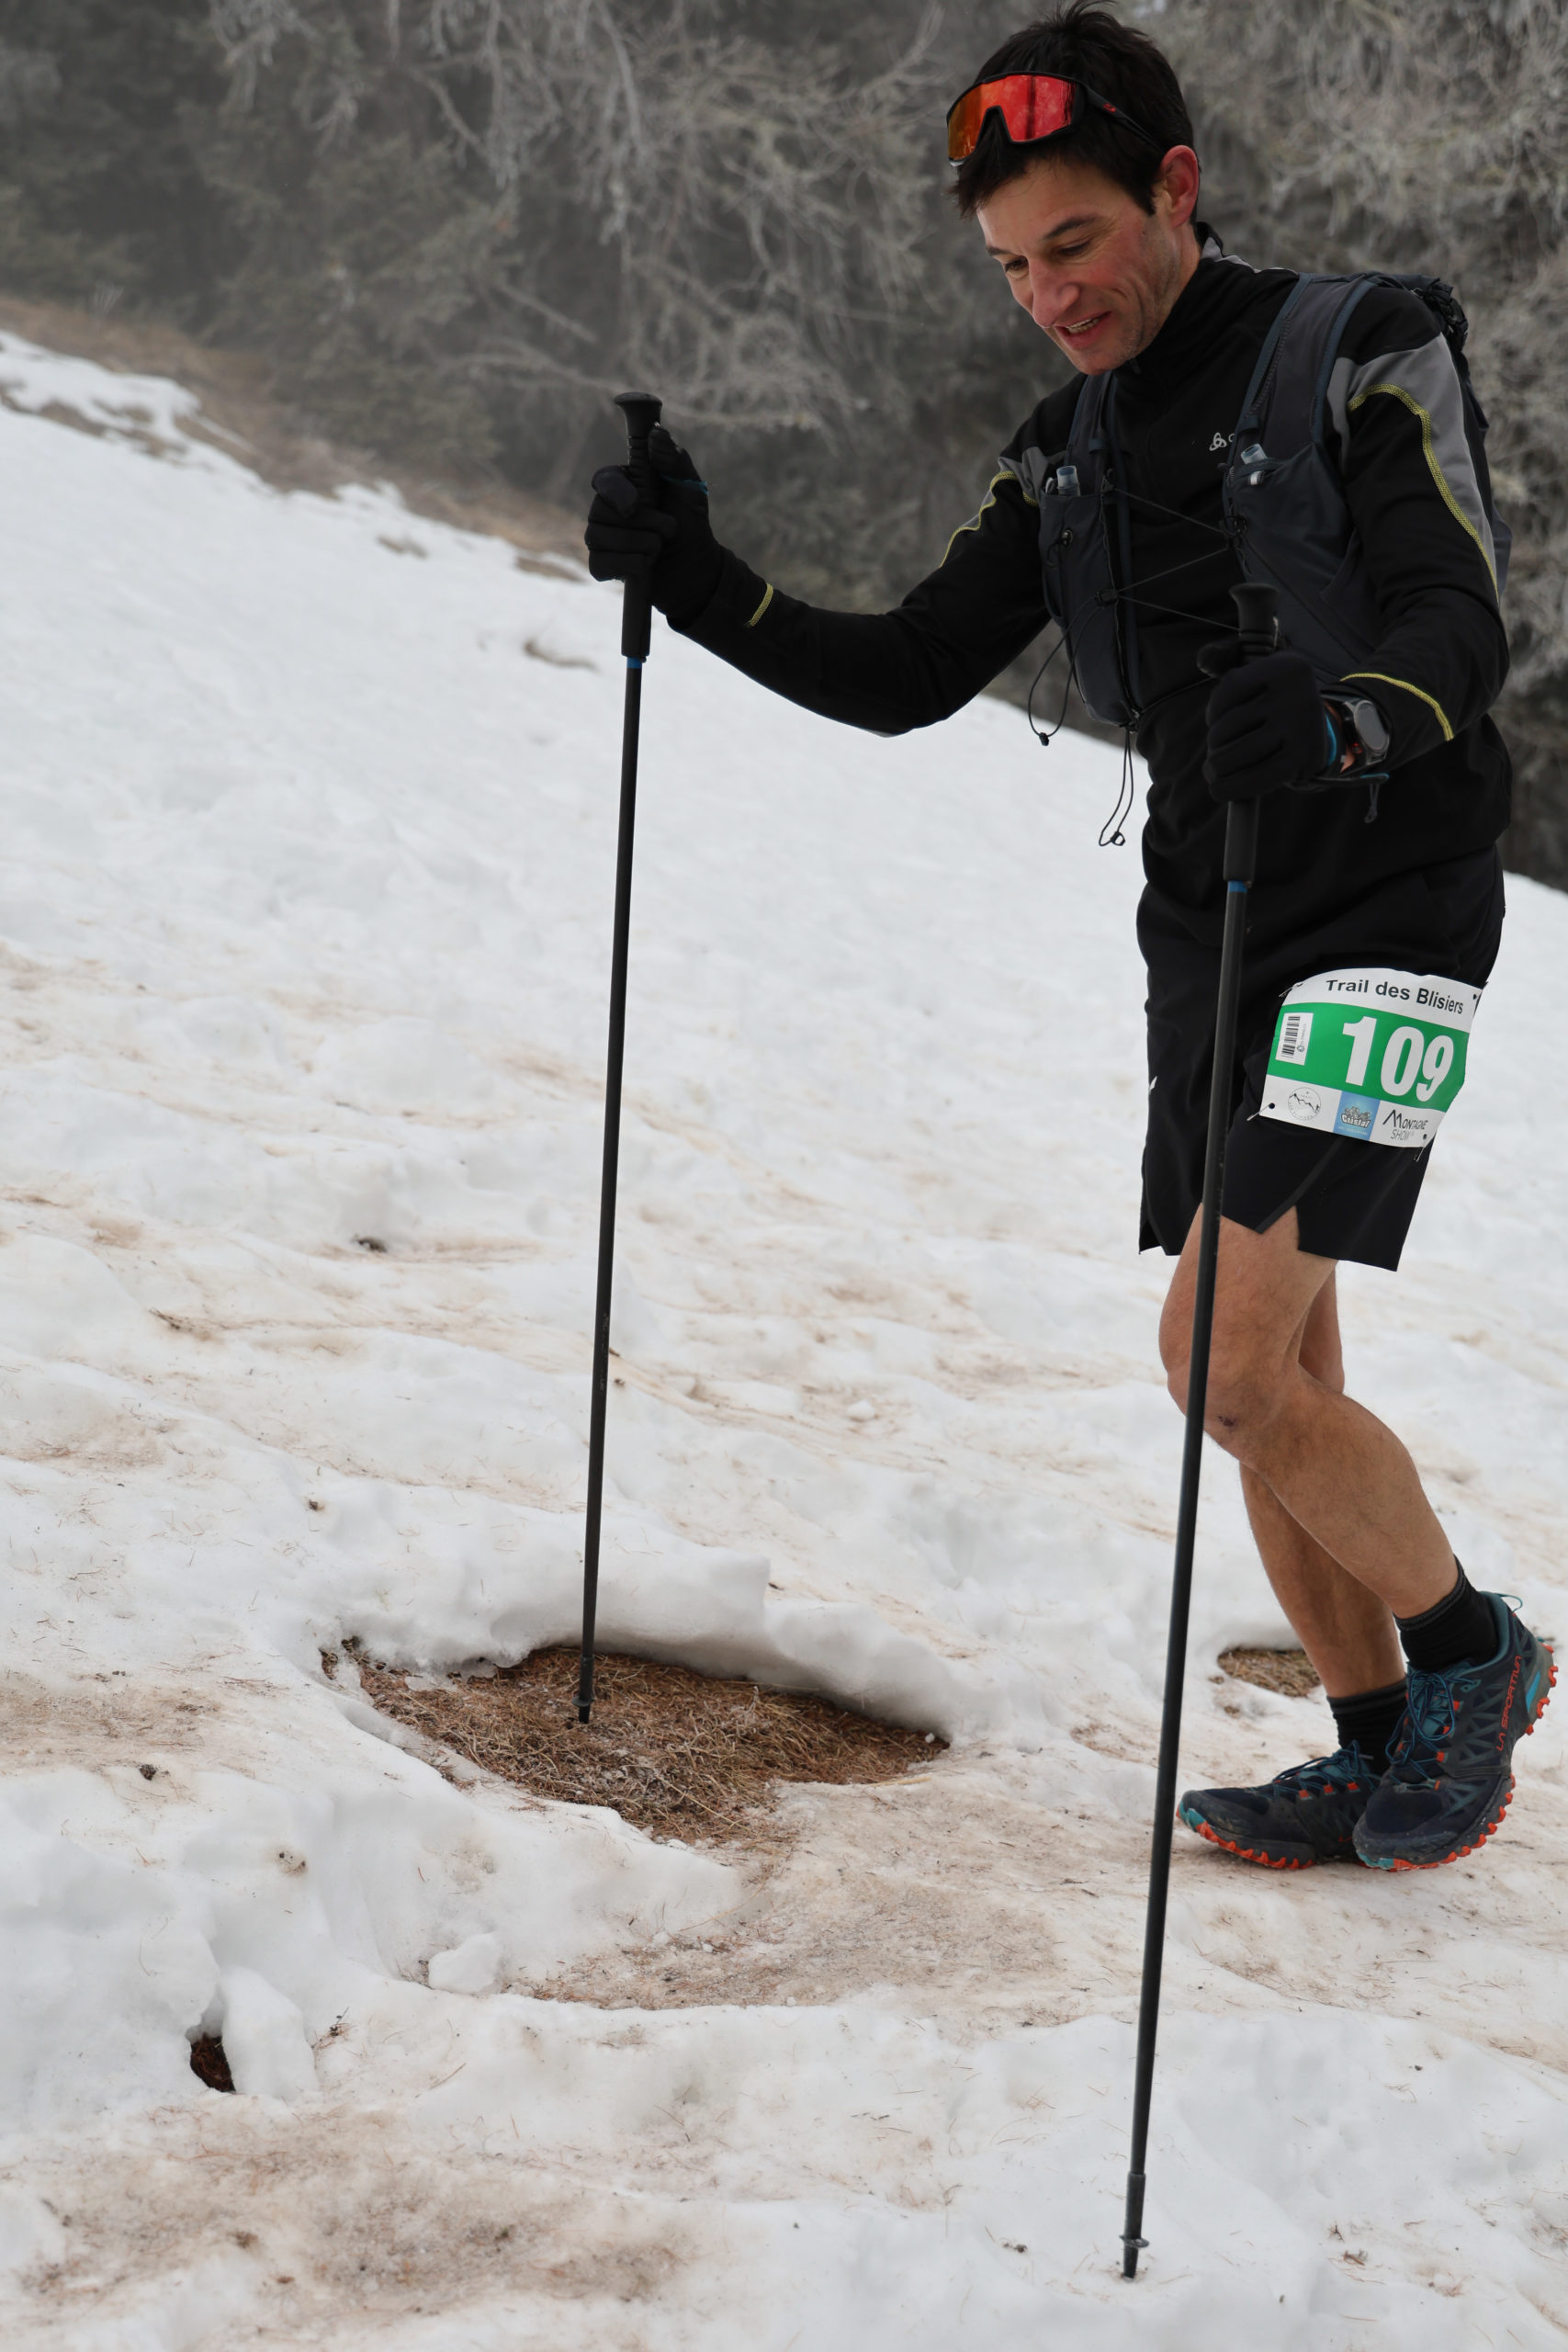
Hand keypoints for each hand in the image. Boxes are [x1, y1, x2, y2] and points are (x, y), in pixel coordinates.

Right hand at [584, 425, 722, 626]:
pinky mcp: (603, 566)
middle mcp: (607, 508)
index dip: (616, 491)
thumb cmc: (691, 523)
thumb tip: (656, 432)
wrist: (697, 567)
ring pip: (598, 537)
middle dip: (642, 524)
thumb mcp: (689, 489)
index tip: (635, 504)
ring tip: (659, 548)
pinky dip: (629, 565)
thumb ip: (674, 460)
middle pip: (600, 510)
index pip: (604, 480)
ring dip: (640, 545)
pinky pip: (600, 564)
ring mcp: (601, 538)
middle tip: (669, 529)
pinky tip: (645, 566)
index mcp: (625, 484)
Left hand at [1201, 646, 1332, 801]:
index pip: (1230, 687)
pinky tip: (1219, 790)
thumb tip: (1203, 657)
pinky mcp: (1302, 759)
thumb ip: (1226, 658)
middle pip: (1230, 725)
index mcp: (1285, 667)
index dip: (1214, 710)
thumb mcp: (1258, 671)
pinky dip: (1233, 788)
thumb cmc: (1274, 700)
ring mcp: (1300, 728)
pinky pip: (1259, 778)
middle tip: (1214, 753)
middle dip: (1214, 743)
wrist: (1318, 730)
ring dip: (1218, 766)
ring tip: (1214, 770)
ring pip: (1239, 752)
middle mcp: (1296, 695)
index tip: (1215, 720)